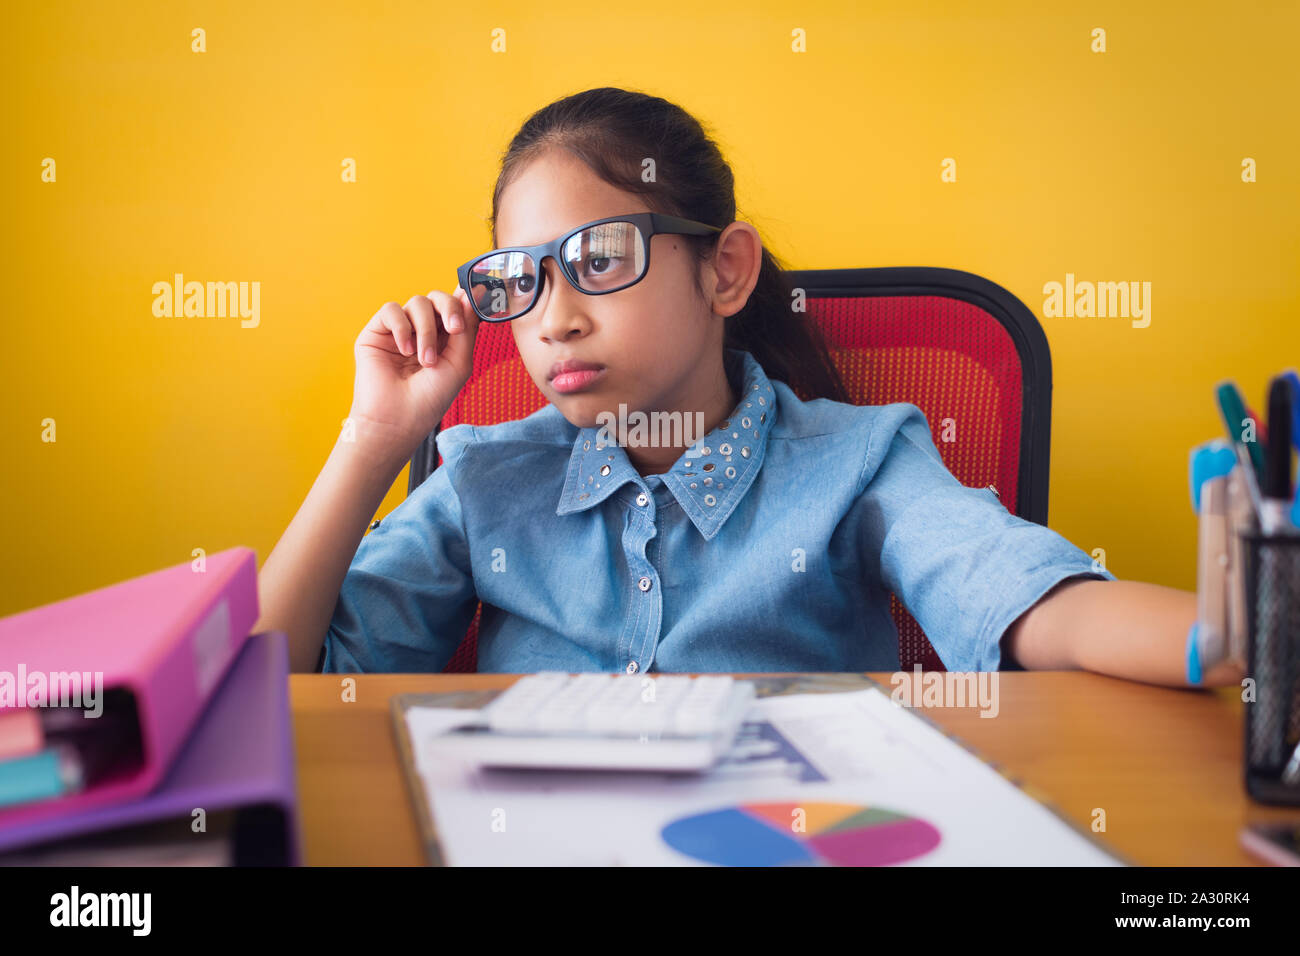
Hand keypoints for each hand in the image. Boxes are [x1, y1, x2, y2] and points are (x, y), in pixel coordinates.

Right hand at [347, 287, 479, 455]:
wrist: (398, 419)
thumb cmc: (429, 398)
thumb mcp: (459, 363)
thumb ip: (468, 328)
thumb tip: (474, 292)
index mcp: (445, 338)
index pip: (455, 306)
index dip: (464, 298)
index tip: (477, 295)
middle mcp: (422, 330)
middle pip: (437, 298)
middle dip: (449, 309)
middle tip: (454, 329)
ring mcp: (400, 329)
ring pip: (417, 302)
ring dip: (426, 330)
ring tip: (425, 360)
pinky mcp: (377, 331)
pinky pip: (391, 310)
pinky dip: (402, 327)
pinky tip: (404, 351)